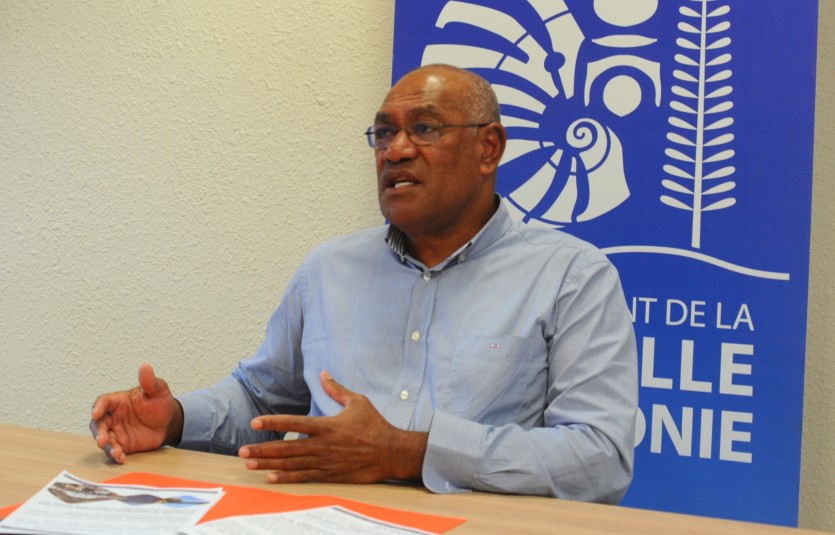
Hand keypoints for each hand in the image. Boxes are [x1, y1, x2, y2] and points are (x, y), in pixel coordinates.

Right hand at [90, 363, 182, 463]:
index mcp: (119, 401)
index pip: (104, 402)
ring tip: (116, 452)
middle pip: (98, 423)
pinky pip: (115, 450)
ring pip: (104, 439)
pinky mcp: (122, 444)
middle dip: (98, 432)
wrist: (169, 423)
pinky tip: (121, 458)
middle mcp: (113, 417)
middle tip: (102, 439)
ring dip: (107, 446)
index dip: (98, 407)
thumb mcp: (158, 391)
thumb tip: (145, 366)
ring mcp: (116, 431)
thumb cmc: (161, 404)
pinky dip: (115, 455)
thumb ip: (150, 382)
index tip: (96, 413)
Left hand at [239, 370, 427, 483]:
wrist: (391, 452)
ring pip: (291, 463)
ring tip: (249, 463)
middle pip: (286, 447)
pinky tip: (271, 477)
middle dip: (262, 449)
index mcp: (327, 425)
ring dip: (268, 464)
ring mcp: (325, 462)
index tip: (254, 423)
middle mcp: (322, 445)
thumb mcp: (357, 402)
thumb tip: (324, 374)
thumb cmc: (375, 425)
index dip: (272, 422)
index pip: (293, 423)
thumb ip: (337, 390)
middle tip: (242, 450)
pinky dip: (287, 477)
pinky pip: (304, 477)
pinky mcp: (330, 475)